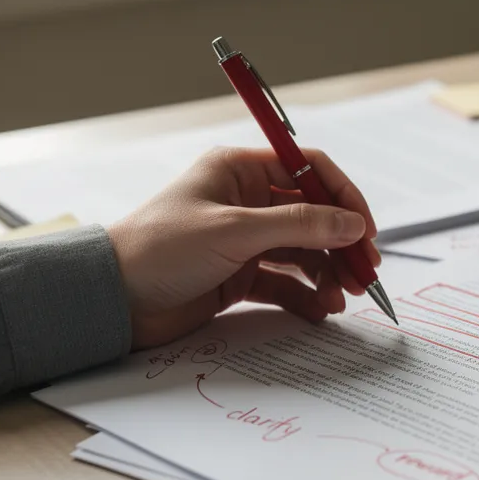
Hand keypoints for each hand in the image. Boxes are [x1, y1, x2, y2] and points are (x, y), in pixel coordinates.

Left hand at [108, 146, 381, 349]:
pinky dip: (305, 295)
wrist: (112, 300)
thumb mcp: (235, 231)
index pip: (308, 169)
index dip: (342, 196)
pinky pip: (285, 282)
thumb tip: (352, 224)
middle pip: (312, 214)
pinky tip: (319, 310)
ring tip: (342, 298)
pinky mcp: (238, 275)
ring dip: (327, 272)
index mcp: (239, 170)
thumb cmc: (160, 249)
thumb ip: (299, 225)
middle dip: (341, 243)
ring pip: (302, 251)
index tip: (365, 230)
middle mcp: (245, 200)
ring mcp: (243, 240)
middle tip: (365, 273)